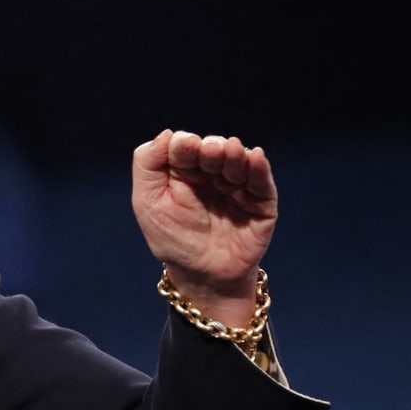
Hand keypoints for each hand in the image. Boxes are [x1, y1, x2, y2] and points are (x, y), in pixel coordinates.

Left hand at [131, 129, 276, 320]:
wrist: (201, 276)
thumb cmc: (172, 239)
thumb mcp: (147, 201)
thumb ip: (148, 165)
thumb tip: (167, 133)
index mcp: (182, 170)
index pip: (184, 146)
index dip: (185, 143)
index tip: (184, 146)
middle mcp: (211, 174)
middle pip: (213, 148)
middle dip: (211, 146)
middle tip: (209, 150)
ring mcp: (237, 187)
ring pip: (238, 161)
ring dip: (233, 154)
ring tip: (230, 151)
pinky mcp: (260, 204)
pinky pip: (262, 182)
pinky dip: (259, 167)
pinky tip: (254, 156)